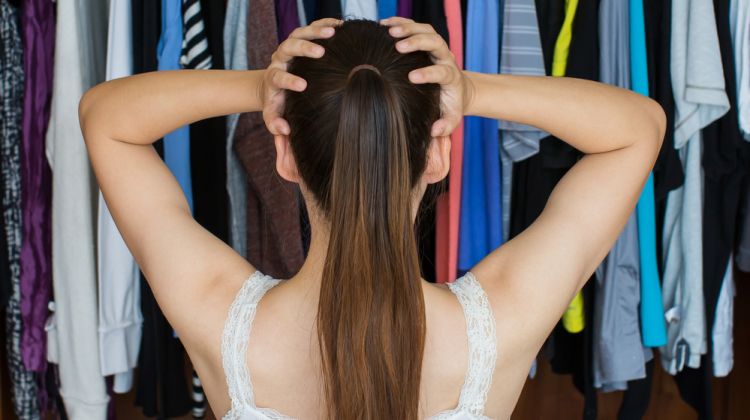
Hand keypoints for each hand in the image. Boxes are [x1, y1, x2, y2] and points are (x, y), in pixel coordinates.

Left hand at [260, 18, 341, 135]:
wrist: (273, 84)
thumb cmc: (278, 102)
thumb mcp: (273, 115)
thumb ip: (276, 124)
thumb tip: (285, 130)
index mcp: (274, 77)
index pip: (279, 76)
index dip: (289, 80)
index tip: (303, 86)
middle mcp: (280, 58)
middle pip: (288, 47)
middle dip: (303, 48)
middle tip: (320, 52)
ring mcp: (290, 45)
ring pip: (300, 32)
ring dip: (316, 31)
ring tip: (333, 32)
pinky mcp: (300, 38)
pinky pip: (311, 26)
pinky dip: (324, 23)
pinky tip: (340, 26)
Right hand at [380, 16, 471, 136]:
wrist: (458, 87)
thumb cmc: (450, 104)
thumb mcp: (451, 117)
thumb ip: (445, 126)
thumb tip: (434, 131)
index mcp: (450, 77)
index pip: (442, 71)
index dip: (428, 73)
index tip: (412, 77)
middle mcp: (445, 57)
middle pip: (435, 42)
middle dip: (417, 42)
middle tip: (398, 46)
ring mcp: (436, 46)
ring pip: (426, 30)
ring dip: (408, 27)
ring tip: (388, 30)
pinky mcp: (427, 39)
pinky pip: (415, 25)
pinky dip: (401, 22)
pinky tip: (383, 24)